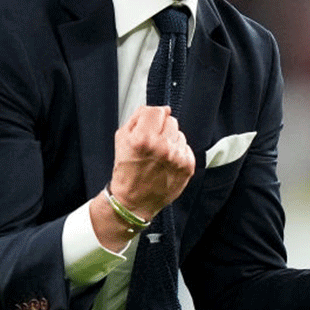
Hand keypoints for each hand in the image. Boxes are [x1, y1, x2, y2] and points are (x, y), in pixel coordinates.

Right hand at [89, 106, 195, 250]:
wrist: (133, 201)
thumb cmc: (126, 171)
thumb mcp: (121, 138)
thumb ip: (138, 117)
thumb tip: (158, 109)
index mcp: (143, 138)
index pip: (158, 110)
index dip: (153, 116)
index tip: (152, 122)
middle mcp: (162, 147)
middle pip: (171, 121)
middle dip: (162, 129)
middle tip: (152, 143)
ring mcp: (176, 158)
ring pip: (180, 134)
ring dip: (171, 141)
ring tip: (159, 155)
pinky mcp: (187, 167)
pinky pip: (186, 148)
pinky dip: (178, 153)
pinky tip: (167, 163)